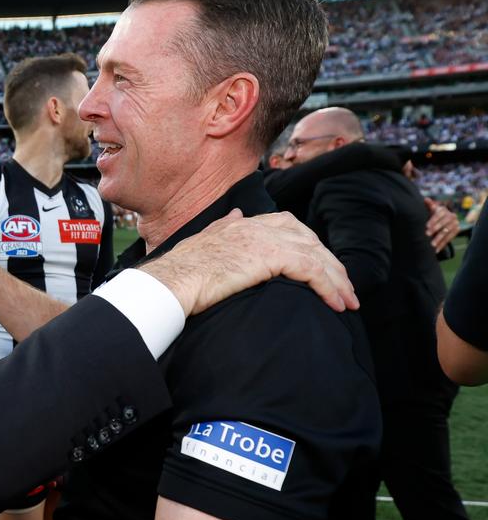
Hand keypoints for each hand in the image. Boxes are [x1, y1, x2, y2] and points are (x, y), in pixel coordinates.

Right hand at [143, 210, 358, 314]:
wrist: (171, 281)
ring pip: (316, 256)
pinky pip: (312, 271)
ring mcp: (265, 240)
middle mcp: (258, 226)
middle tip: (345, 288)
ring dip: (337, 280)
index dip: (310, 247)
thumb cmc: (180, 271)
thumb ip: (224, 228)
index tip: (322, 268)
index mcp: (244, 224)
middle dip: (331, 264)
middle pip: (309, 240)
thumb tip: (237, 216)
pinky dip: (329, 287)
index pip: (289, 226)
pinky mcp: (270, 257)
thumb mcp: (204, 241)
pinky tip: (336, 304)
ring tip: (348, 301)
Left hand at [424, 198, 458, 252]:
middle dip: (435, 230)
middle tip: (427, 235)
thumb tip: (426, 199)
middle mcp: (452, 216)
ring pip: (446, 232)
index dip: (433, 220)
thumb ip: (429, 205)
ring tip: (431, 245)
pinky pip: (449, 238)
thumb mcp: (430, 210)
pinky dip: (442, 244)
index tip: (426, 226)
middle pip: (444, 224)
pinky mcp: (457, 230)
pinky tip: (436, 250)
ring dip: (438, 239)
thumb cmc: (432, 214)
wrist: (441, 220)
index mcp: (444, 210)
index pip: (440, 214)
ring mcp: (455, 223)